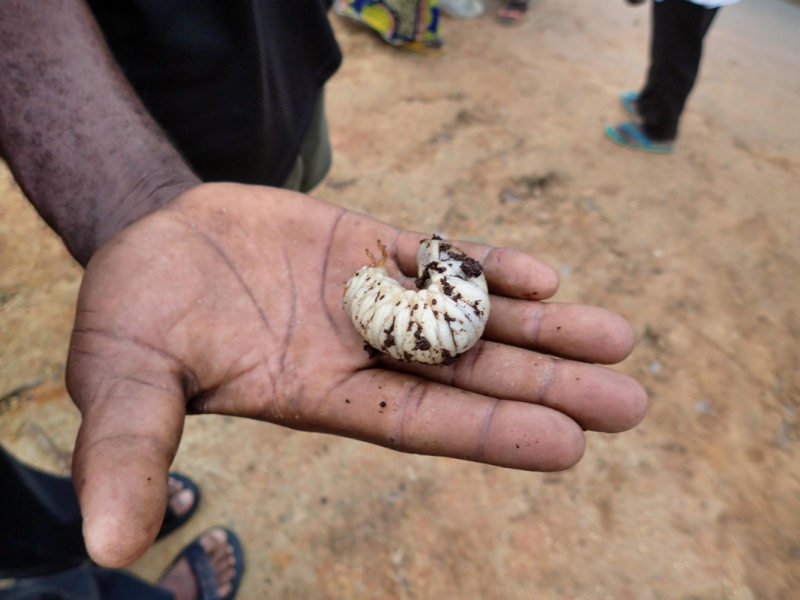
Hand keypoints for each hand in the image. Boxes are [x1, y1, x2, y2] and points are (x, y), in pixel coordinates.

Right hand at [67, 182, 645, 566]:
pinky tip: (541, 275)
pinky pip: (437, 254)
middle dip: (546, 384)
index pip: (417, 423)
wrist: (149, 241)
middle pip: (467, 373)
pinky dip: (486, 264)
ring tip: (615, 337)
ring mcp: (369, 295)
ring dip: (540, 324)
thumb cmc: (130, 320)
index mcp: (316, 394)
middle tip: (628, 401)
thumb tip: (110, 545)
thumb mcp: (123, 385)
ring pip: (469, 314)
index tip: (567, 444)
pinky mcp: (365, 243)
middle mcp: (359, 352)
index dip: (489, 431)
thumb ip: (129, 452)